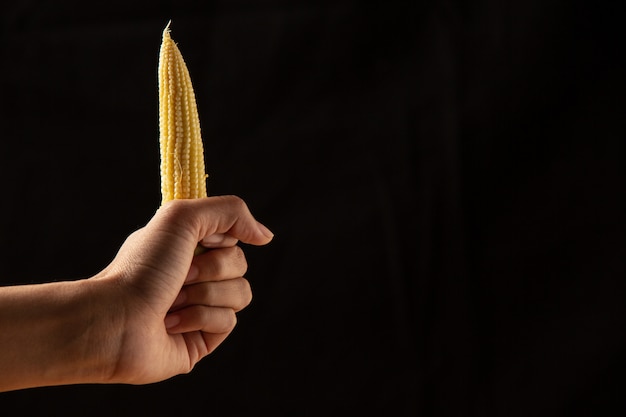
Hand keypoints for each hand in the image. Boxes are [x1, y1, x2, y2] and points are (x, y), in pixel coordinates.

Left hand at [92, 195, 271, 384]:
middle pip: (241, 264)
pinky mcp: (203, 339)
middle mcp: (196, 276)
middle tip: (180, 275)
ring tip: (172, 302)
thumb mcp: (182, 218)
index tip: (200, 241)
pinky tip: (171, 324)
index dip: (221, 239)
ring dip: (205, 295)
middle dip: (212, 269)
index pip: (232, 236)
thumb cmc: (142, 268)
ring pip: (241, 294)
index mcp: (188, 247)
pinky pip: (229, 322)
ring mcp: (201, 308)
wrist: (116, 320)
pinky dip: (199, 319)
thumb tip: (266, 236)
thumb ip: (230, 212)